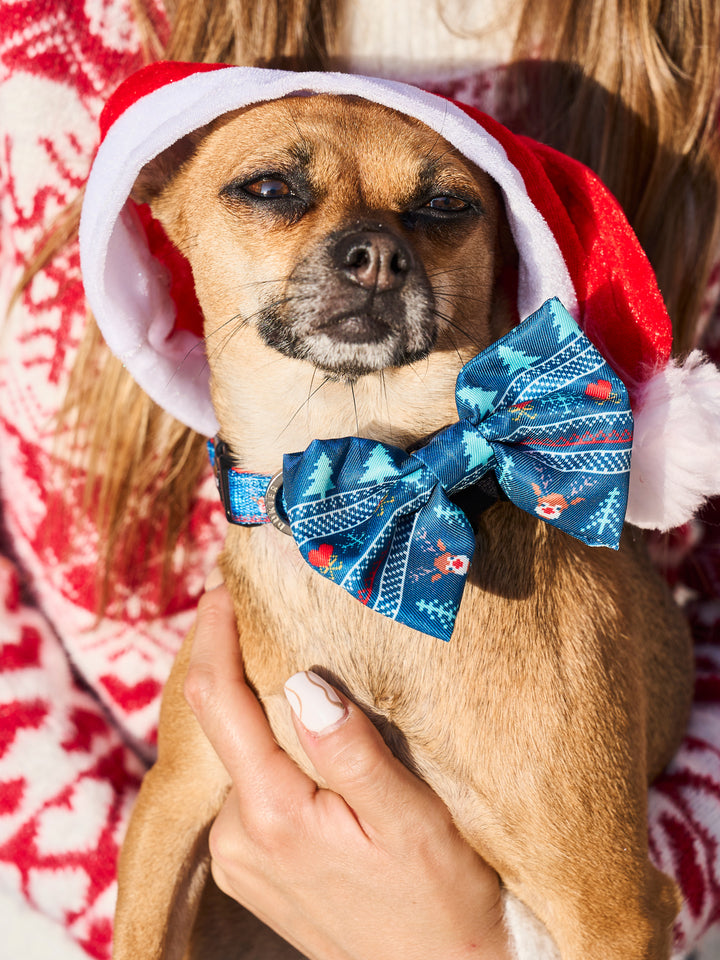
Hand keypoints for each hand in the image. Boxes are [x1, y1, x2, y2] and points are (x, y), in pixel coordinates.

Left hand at [184, 576, 510, 959]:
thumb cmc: (441, 895)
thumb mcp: (412, 819)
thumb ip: (351, 751)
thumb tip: (303, 680)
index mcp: (271, 814)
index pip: (218, 702)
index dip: (214, 635)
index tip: (222, 586)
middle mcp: (238, 837)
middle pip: (219, 725)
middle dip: (235, 664)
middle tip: (260, 610)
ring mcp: (238, 858)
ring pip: (234, 756)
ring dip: (257, 712)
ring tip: (292, 666)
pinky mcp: (249, 870)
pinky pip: (245, 789)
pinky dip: (263, 751)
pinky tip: (298, 735)